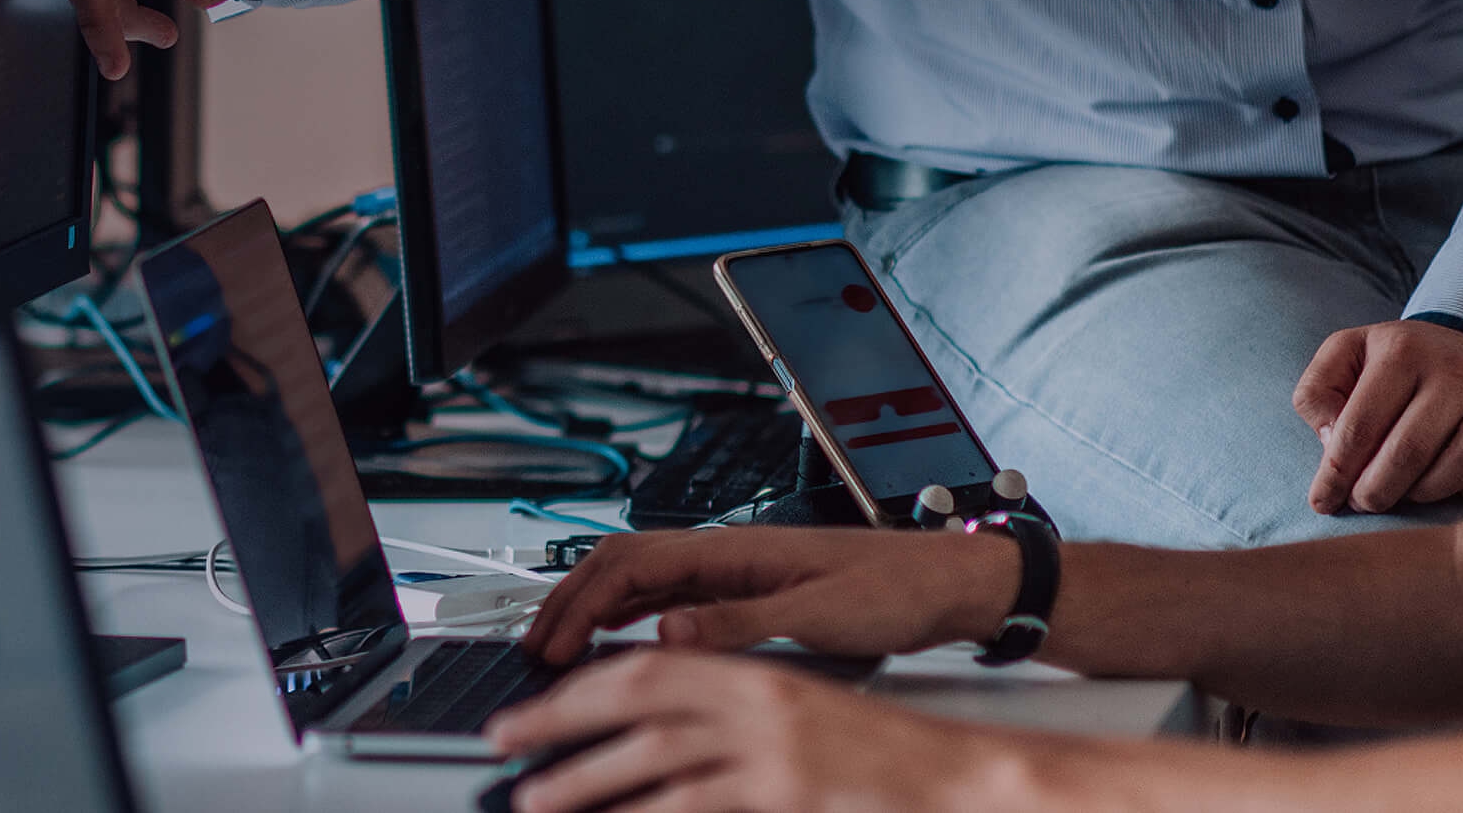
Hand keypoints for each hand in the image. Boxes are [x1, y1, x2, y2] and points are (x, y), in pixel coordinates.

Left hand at [487, 648, 988, 812]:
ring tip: (536, 797)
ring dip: (585, 777)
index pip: (648, 663)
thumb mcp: (792, 718)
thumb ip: (724, 717)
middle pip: (636, 696)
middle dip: (560, 720)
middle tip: (506, 745)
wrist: (956, 776)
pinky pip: (693, 803)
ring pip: (652, 754)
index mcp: (753, 673)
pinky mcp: (787, 792)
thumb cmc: (876, 755)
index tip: (535, 705)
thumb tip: (646, 737)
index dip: (583, 682)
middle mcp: (756, 701)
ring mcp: (772, 750)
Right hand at [519, 526, 1013, 667]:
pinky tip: (626, 640)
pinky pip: (672, 596)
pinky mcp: (750, 590)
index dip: (581, 602)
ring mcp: (736, 570)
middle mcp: (728, 553)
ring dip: (596, 607)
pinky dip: (632, 615)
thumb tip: (669, 630)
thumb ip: (741, 622)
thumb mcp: (819, 615)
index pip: (631, 563)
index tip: (552, 645)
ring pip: (643, 578)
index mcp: (735, 550)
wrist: (946, 582)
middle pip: (624, 563)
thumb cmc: (895, 590)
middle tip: (538, 649)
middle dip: (572, 601)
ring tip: (564, 647)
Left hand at [1292, 319, 1462, 512]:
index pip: (1359, 426)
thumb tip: (1331, 444)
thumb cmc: (1400, 366)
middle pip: (1406, 454)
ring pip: (1453, 472)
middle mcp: (1456, 371)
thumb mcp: (1348, 356)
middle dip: (1374, 491)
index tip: (1322, 502)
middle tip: (1362, 503)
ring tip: (1400, 491)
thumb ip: (1319, 392)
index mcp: (1402, 350)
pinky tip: (1446, 489)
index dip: (1335, 473)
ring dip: (1418, 495)